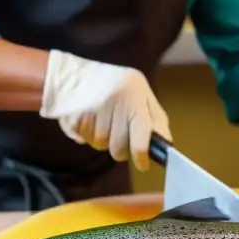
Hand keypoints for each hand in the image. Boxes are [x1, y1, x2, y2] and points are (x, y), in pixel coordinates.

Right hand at [39, 50, 170, 170]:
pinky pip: (82, 140)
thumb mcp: (141, 93)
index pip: (141, 135)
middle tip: (117, 137)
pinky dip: (84, 136)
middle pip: (118, 146)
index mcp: (134, 94)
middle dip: (119, 149)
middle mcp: (114, 99)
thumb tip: (165, 145)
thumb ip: (156, 119)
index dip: (141, 155)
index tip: (142, 164)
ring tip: (99, 121)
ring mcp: (92, 106)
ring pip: (99, 145)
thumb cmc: (114, 87)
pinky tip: (86, 119)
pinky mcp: (73, 114)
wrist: (72, 73)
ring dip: (100, 140)